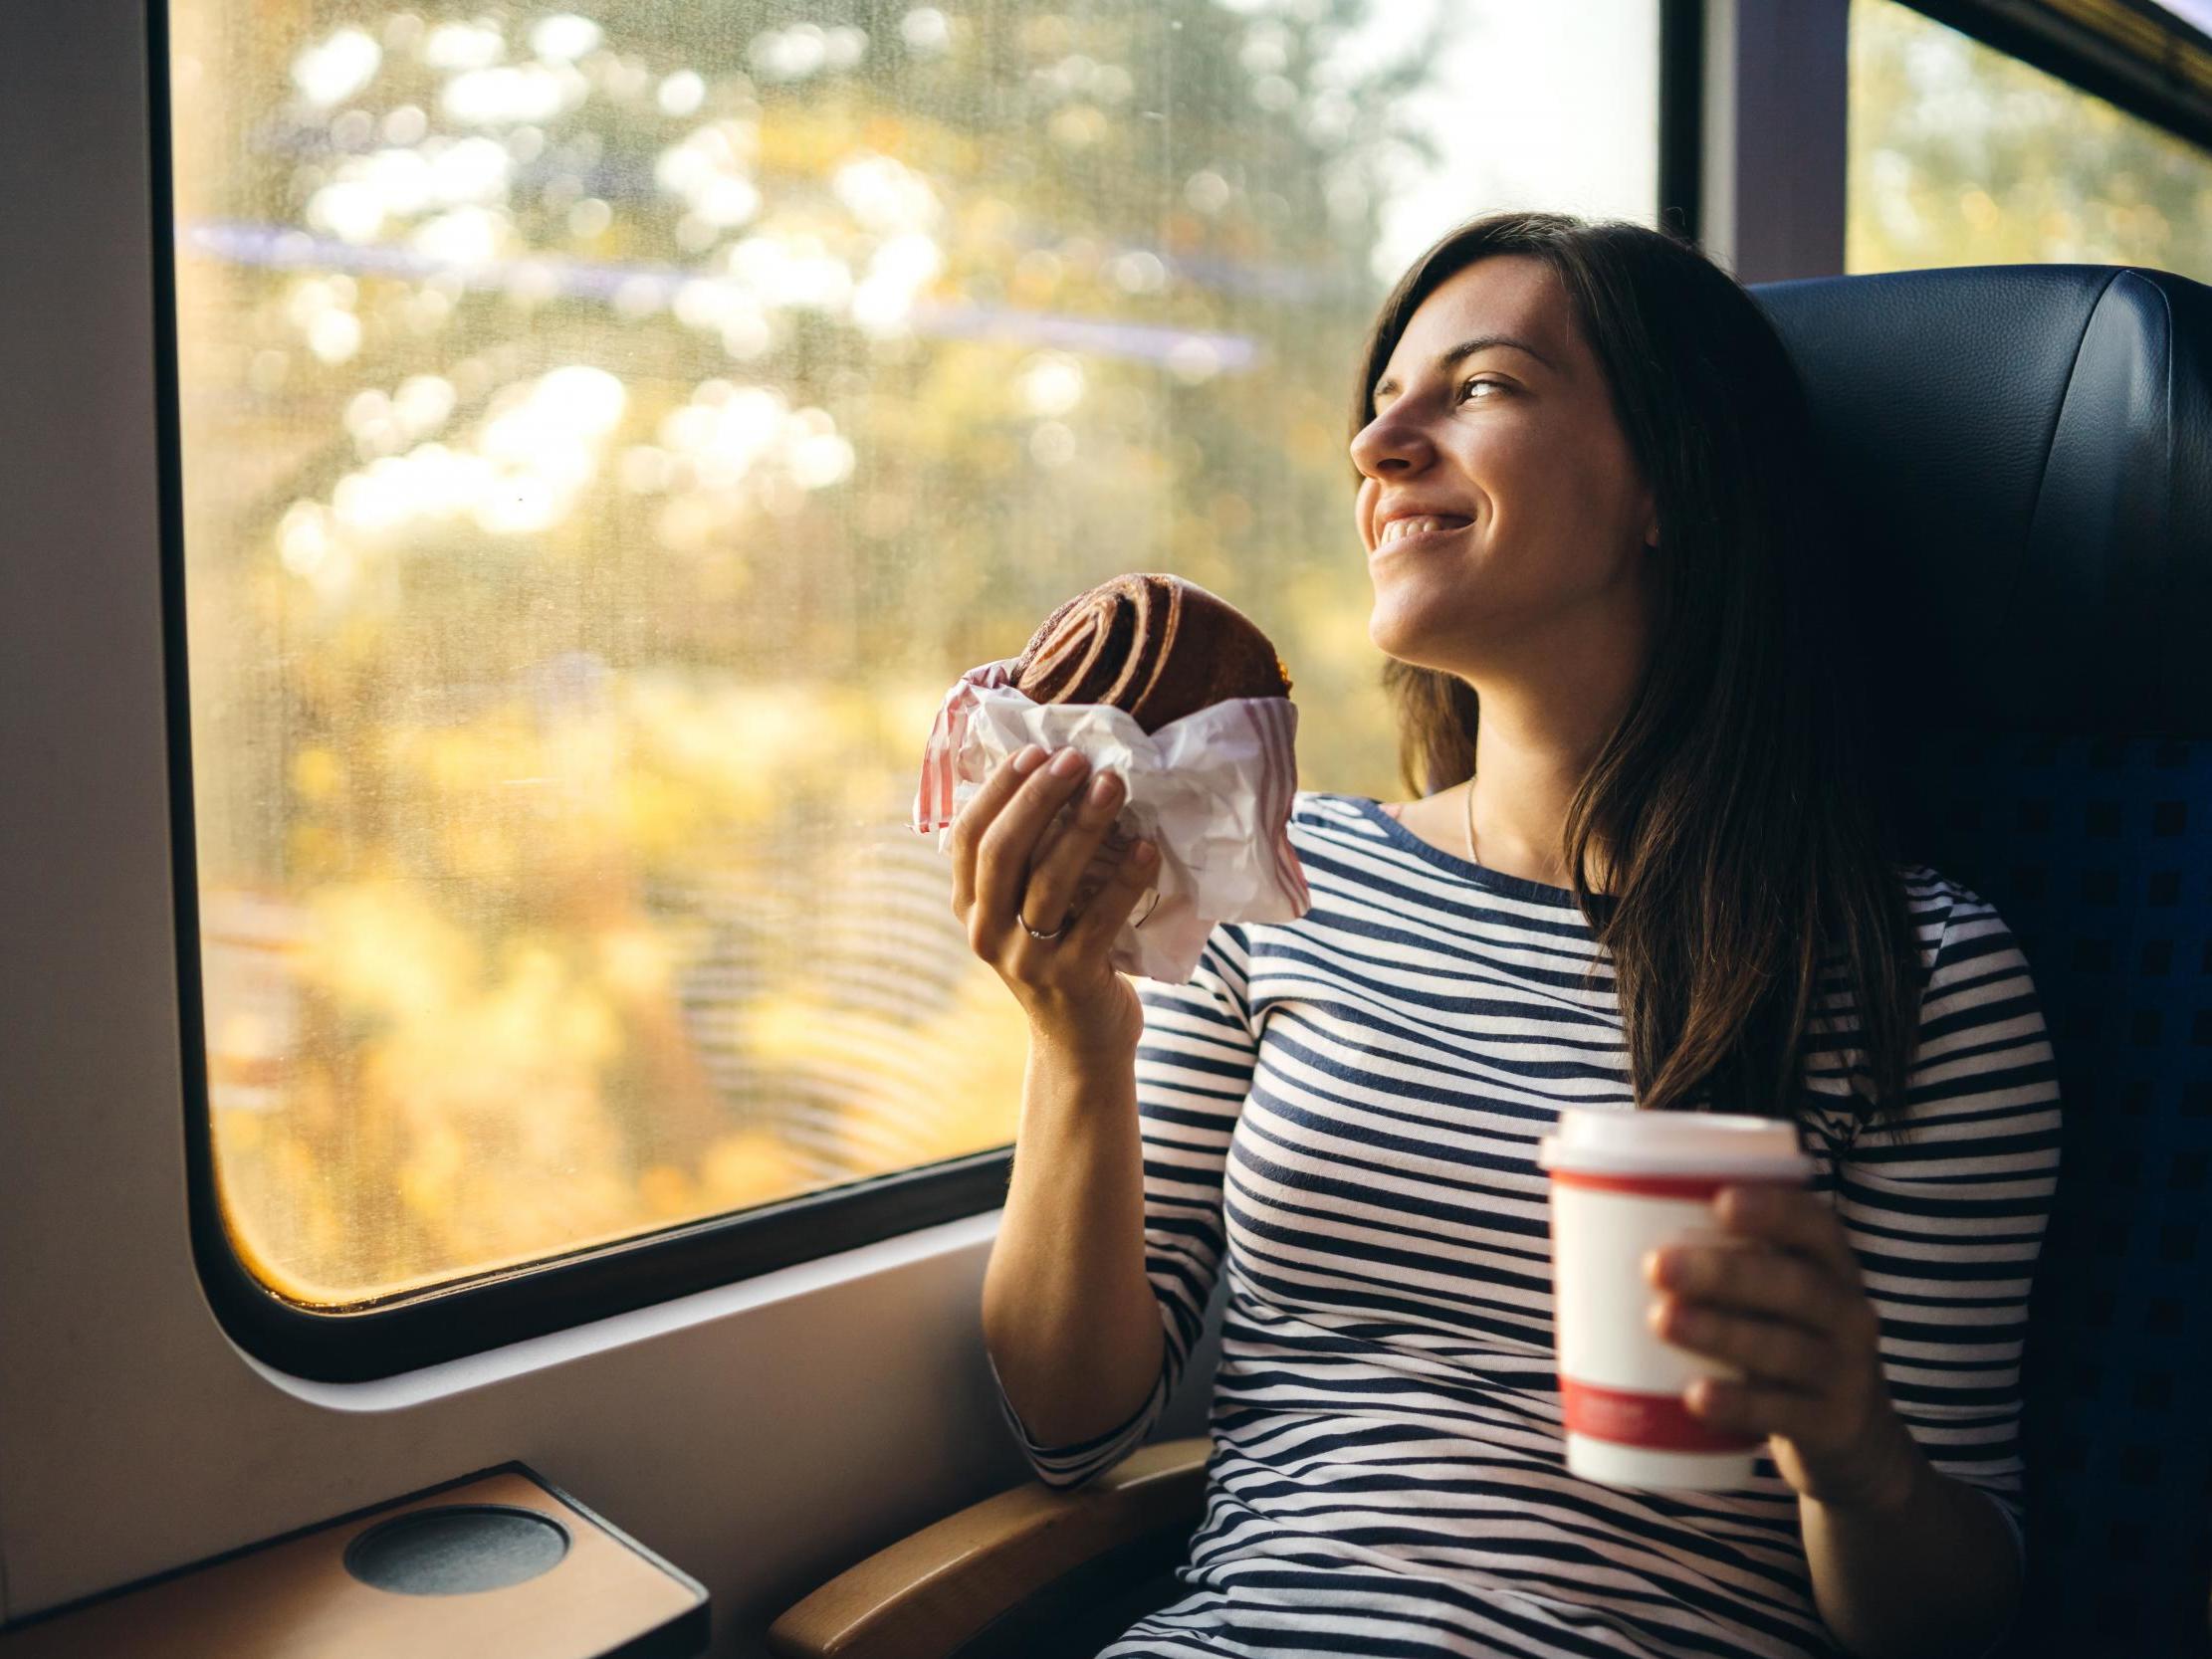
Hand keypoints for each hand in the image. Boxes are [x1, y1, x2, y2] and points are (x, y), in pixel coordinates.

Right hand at [946, 743, 1159, 1053]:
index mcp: (968, 907)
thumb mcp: (1022, 911)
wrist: (1081, 1043)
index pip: (966, 836)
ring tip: (1114, 786)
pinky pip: (1100, 919)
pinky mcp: (1072, 979)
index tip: (1036, 751)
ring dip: (1083, 827)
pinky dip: (1125, 880)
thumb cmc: (1058, 954)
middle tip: (1077, 760)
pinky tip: (1146, 847)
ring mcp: (1026, 959)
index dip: (998, 789)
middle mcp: (985, 933)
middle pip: (1002, 851)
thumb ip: (1024, 860)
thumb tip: (1051, 773)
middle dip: (1039, 797)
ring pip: (1050, 881)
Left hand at [1644, 1184, 1924, 1512]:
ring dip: (1722, 1332)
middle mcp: (1848, 1313)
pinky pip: (1786, 1413)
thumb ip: (1712, 1263)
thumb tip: (1591, 1230)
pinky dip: (1740, 1404)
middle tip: (1656, 1264)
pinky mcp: (1830, 1426)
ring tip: (1662, 1320)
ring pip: (1790, 1349)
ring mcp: (1845, 1373)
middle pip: (1798, 1286)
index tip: (1719, 1199)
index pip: (1816, 1226)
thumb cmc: (1777, 1339)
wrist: (1847, 1435)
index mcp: (1830, 1267)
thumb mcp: (1767, 1298)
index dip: (1774, 1210)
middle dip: (1726, 1272)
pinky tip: (1696, 1396)